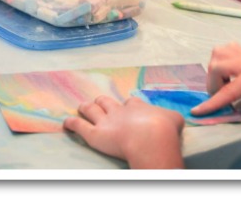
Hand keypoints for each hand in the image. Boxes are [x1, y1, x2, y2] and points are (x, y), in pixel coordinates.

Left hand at [64, 95, 184, 168]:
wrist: (151, 138)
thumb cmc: (165, 130)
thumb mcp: (174, 118)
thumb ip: (170, 117)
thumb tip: (173, 119)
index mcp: (138, 106)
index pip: (130, 101)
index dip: (128, 104)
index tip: (128, 107)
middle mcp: (120, 110)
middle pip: (107, 101)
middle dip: (103, 102)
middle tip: (101, 103)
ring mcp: (106, 122)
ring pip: (91, 110)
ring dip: (86, 108)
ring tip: (81, 107)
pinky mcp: (94, 134)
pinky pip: (78, 126)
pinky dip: (71, 123)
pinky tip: (65, 123)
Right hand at [190, 42, 240, 115]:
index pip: (227, 90)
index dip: (211, 103)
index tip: (196, 111)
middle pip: (215, 67)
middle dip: (211, 84)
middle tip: (222, 96)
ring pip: (218, 53)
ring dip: (215, 68)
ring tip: (226, 82)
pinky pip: (228, 49)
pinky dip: (224, 58)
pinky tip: (233, 70)